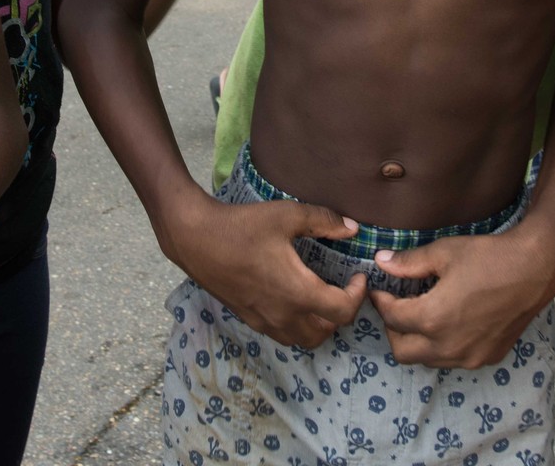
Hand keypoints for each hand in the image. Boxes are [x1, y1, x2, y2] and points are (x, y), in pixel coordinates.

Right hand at [162, 195, 367, 347]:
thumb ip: (323, 221)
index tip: (358, 275)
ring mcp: (264, 320)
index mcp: (298, 292)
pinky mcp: (249, 319)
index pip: (342, 311)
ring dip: (319, 324)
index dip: (358, 296)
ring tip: (319, 296)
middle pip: (326, 333)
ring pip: (303, 339)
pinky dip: (297, 325)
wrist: (195, 239)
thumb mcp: (287, 215)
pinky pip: (282, 334)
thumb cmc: (242, 226)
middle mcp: (283, 315)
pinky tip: (292, 298)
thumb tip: (352, 229)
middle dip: (340, 313)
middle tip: (341, 287)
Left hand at [370, 220, 554, 368]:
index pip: (392, 318)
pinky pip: (454, 359)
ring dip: (417, 342)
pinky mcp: (488, 357)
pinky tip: (450, 324)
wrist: (535, 269)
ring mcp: (470, 356)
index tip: (379, 291)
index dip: (381, 302)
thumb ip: (409, 263)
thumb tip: (380, 262)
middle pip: (402, 351)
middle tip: (397, 308)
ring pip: (428, 359)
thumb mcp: (444, 253)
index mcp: (433, 319)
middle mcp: (449, 346)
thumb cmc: (488, 257)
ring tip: (421, 315)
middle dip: (393, 330)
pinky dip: (443, 347)